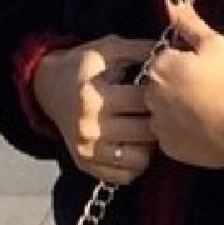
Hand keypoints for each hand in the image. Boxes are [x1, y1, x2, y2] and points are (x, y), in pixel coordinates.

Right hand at [33, 34, 157, 184]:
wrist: (48, 88)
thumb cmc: (85, 66)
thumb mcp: (109, 49)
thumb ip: (141, 50)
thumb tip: (175, 52)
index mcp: (93, 96)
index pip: (142, 101)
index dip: (161, 94)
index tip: (166, 90)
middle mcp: (89, 127)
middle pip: (145, 133)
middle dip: (159, 121)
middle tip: (163, 112)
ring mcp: (87, 150)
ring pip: (140, 159)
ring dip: (150, 145)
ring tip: (147, 129)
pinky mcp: (87, 166)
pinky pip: (127, 175)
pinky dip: (137, 163)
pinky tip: (135, 145)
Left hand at [143, 0, 223, 171]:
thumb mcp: (216, 44)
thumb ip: (188, 21)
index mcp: (159, 67)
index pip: (166, 55)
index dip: (189, 59)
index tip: (209, 68)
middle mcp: (149, 96)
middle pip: (162, 83)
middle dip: (180, 83)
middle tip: (211, 88)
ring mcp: (157, 125)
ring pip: (165, 109)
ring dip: (180, 108)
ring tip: (209, 111)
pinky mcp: (169, 149)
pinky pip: (173, 134)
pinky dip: (185, 131)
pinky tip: (205, 129)